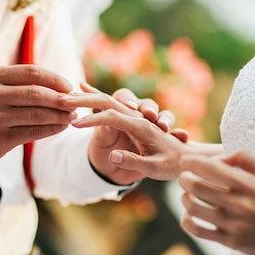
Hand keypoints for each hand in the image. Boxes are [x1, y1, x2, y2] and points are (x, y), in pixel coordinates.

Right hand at [0, 65, 75, 164]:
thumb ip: (23, 83)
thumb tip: (62, 86)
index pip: (31, 72)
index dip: (54, 79)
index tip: (69, 86)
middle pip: (36, 94)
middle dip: (60, 99)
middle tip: (76, 102)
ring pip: (37, 114)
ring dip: (59, 115)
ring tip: (72, 115)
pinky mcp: (0, 138)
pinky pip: (33, 132)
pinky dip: (52, 129)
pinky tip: (62, 127)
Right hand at [61, 83, 188, 183]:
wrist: (183, 160)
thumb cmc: (171, 165)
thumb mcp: (154, 168)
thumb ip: (134, 161)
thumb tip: (113, 155)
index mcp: (143, 125)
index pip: (114, 116)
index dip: (93, 119)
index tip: (75, 124)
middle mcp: (138, 116)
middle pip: (110, 100)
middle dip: (89, 98)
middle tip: (71, 97)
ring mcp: (134, 116)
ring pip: (111, 98)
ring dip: (92, 94)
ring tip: (76, 89)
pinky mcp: (130, 120)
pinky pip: (112, 103)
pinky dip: (97, 94)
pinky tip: (81, 86)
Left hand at [178, 150, 254, 254]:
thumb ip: (243, 158)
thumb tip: (216, 159)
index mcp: (247, 184)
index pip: (210, 168)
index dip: (191, 162)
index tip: (185, 161)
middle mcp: (239, 204)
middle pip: (195, 186)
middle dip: (184, 178)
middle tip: (184, 177)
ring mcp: (234, 224)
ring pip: (193, 208)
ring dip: (184, 198)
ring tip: (187, 195)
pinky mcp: (230, 241)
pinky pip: (198, 231)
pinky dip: (186, 221)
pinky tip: (188, 215)